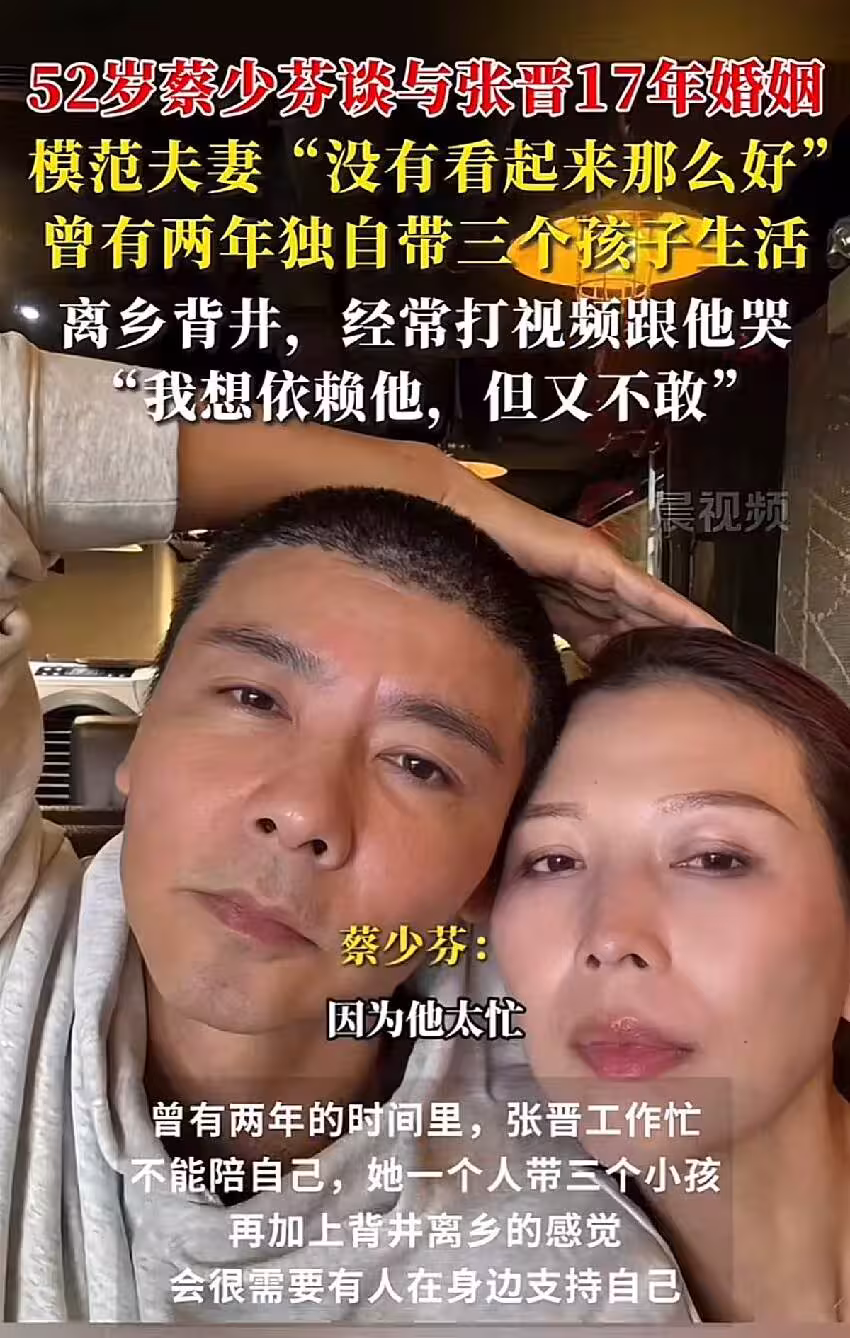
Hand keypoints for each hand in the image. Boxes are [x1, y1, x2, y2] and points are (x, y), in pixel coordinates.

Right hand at [443, 467, 726, 661]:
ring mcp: (595, 567)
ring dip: (683, 632)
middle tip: (704, 676)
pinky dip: (676, 611)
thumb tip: (547, 690)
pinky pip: (644, 591)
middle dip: (666, 647)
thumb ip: (535, 649)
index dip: (636, 658)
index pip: (608, 636)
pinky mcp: (597, 559)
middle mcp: (586, 583)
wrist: (458, 527)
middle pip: (636, 622)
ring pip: (649, 607)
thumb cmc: (472, 568)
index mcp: (565, 601)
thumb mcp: (514, 623)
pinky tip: (703, 629)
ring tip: (719, 656)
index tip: (661, 685)